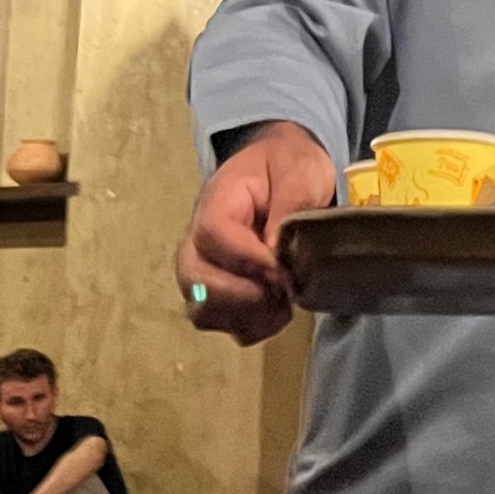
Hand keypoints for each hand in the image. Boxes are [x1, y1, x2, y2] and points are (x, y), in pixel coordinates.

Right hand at [177, 121, 337, 343]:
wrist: (284, 167)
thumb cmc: (289, 166)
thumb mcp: (300, 171)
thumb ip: (291, 205)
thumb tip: (277, 255)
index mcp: (217, 201)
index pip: (213, 234)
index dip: (246, 259)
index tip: (282, 270)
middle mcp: (200, 239)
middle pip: (194, 279)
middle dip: (241, 296)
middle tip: (283, 291)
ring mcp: (207, 268)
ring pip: (203, 309)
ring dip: (246, 316)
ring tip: (283, 303)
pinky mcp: (222, 292)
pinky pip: (222, 323)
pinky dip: (251, 327)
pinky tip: (279, 312)